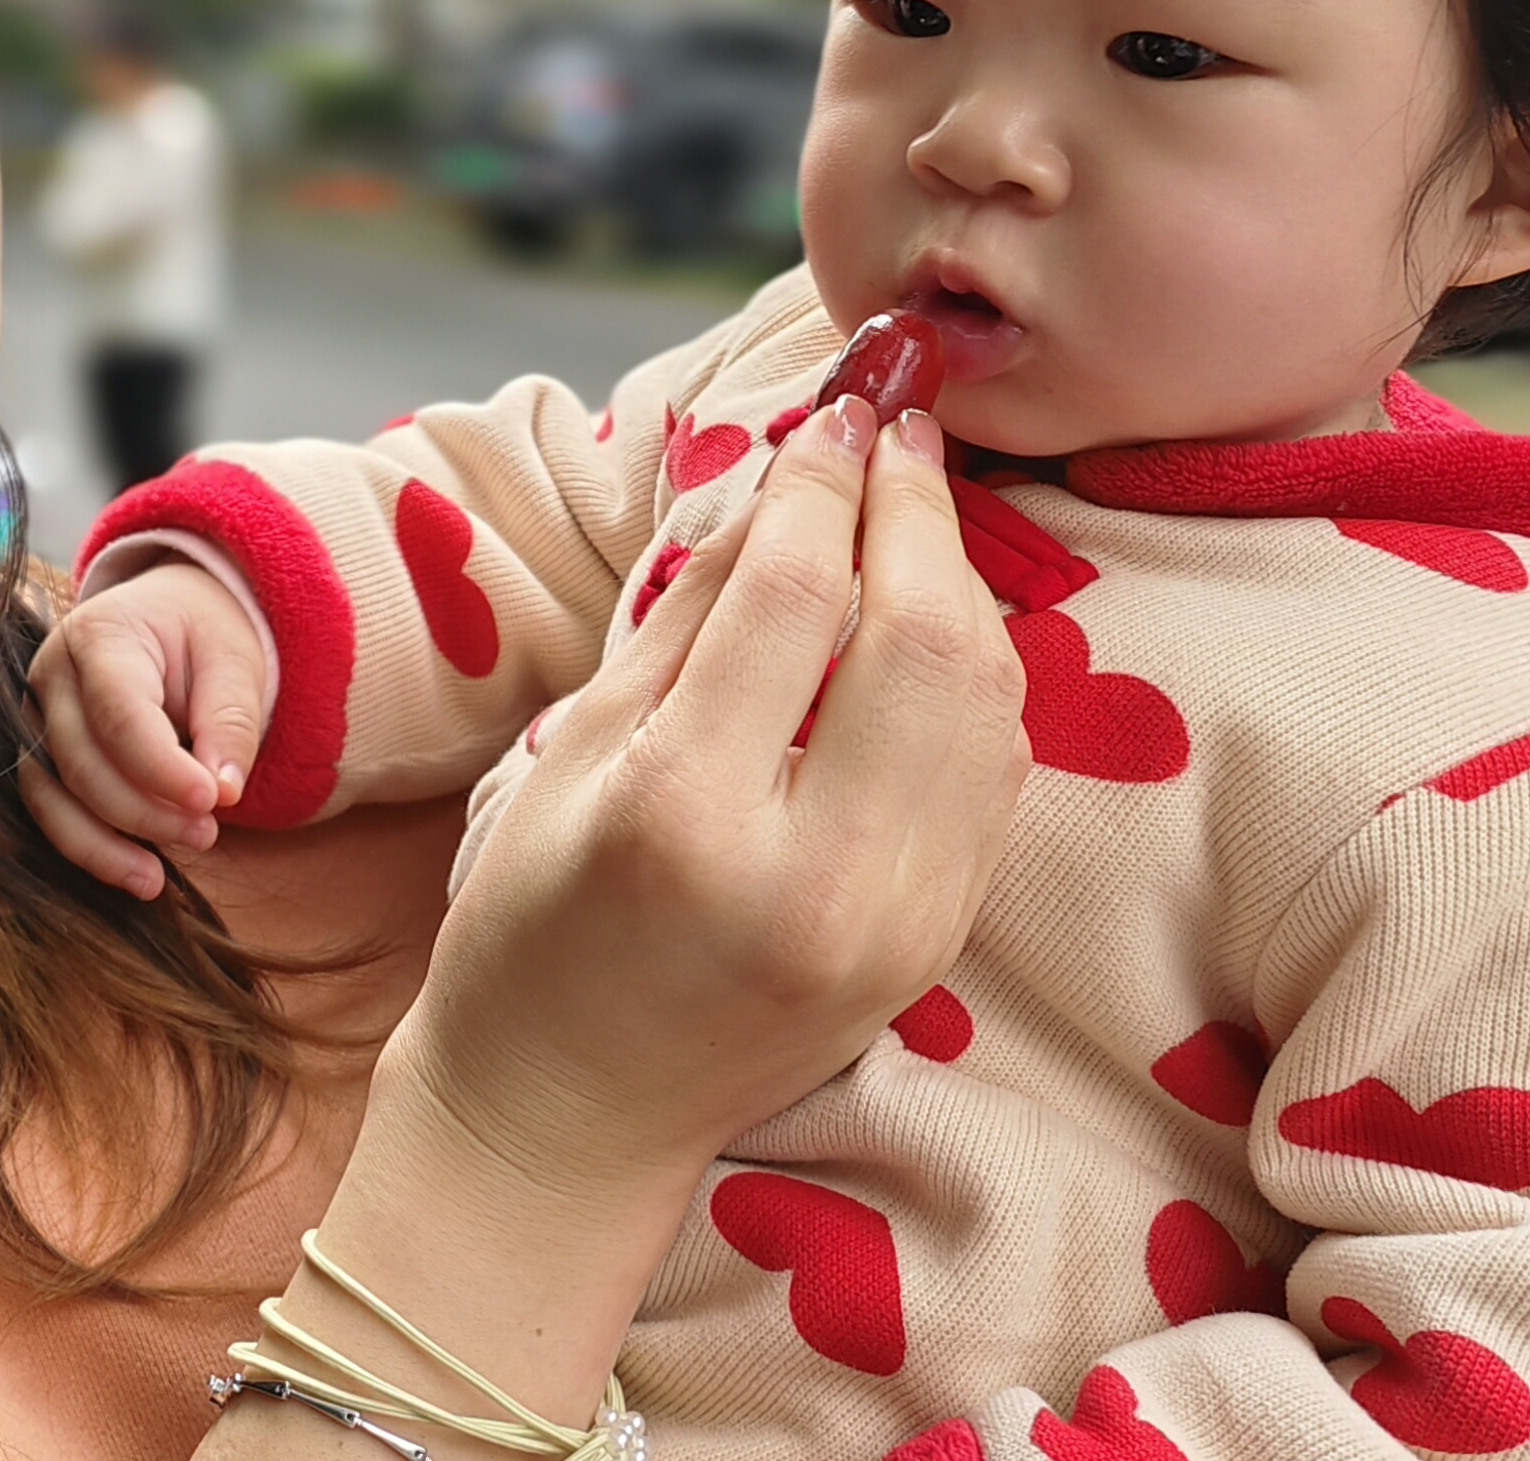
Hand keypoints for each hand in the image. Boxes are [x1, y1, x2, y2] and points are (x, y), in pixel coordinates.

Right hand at [20, 560, 271, 899]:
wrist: (167, 619)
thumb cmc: (201, 637)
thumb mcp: (235, 662)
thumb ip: (231, 722)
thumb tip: (225, 792)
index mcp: (100, 634)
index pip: (120, 714)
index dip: (162, 768)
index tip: (212, 802)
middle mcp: (50, 674)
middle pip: (83, 761)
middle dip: (144, 812)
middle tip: (207, 833)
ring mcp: (33, 716)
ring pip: (52, 796)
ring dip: (107, 844)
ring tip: (161, 878)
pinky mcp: (36, 754)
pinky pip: (48, 812)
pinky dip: (89, 849)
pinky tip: (138, 874)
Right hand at [201, 397, 1028, 1455]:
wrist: (572, 1120)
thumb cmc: (536, 925)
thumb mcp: (577, 748)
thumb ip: (693, 612)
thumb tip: (787, 478)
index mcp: (688, 818)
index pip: (796, 597)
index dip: (823, 480)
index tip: (833, 410)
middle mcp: (816, 876)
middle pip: (925, 637)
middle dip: (916, 510)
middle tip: (894, 429)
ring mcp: (898, 922)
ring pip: (985, 699)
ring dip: (960, 582)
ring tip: (909, 511)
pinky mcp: (938, 944)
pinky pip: (993, 770)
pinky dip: (975, 674)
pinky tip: (930, 621)